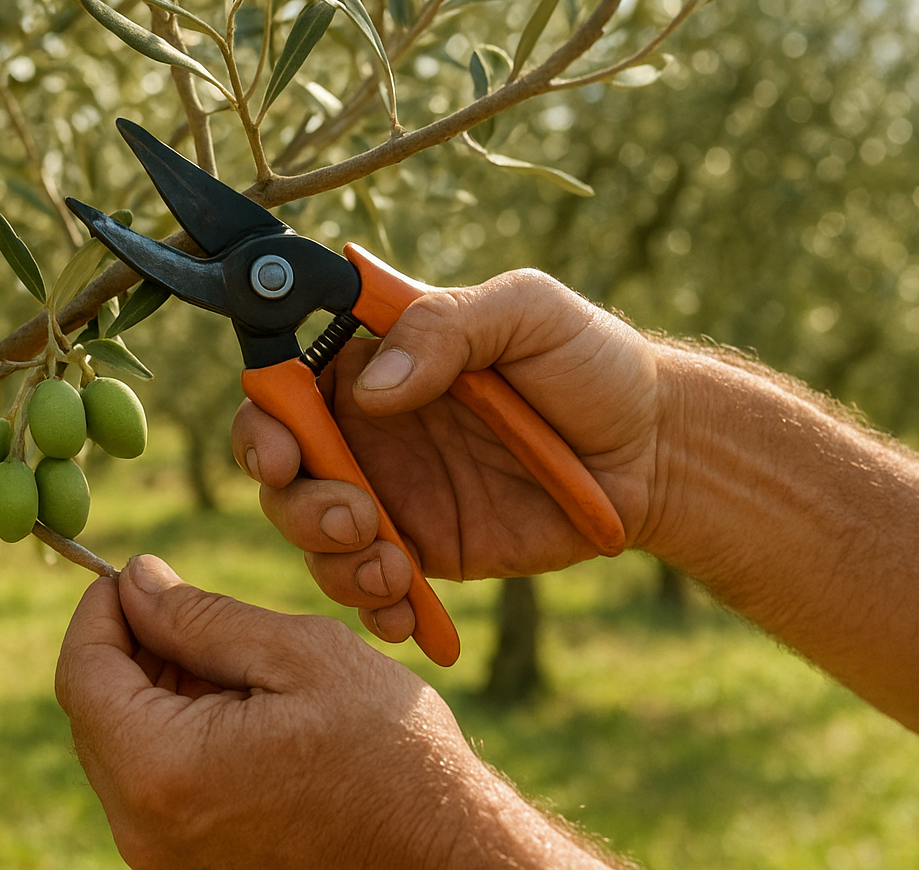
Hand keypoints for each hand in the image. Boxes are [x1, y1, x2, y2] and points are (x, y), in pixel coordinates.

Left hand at [54, 555, 609, 869]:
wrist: (444, 852)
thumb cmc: (387, 750)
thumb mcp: (298, 653)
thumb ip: (200, 616)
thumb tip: (135, 581)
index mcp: (164, 770)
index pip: (81, 674)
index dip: (99, 611)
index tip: (133, 574)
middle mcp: (145, 830)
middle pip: (93, 714)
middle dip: (128, 648)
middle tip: (187, 607)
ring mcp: (165, 859)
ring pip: (121, 748)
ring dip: (153, 691)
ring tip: (229, 659)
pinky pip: (152, 787)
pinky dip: (174, 735)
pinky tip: (235, 709)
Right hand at [231, 270, 661, 641]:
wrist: (655, 454)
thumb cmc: (591, 363)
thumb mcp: (526, 312)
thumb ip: (444, 328)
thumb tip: (373, 389)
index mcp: (373, 362)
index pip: (282, 387)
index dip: (263, 421)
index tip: (281, 453)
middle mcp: (366, 431)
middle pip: (281, 474)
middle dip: (296, 503)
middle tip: (353, 515)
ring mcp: (391, 496)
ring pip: (314, 539)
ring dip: (333, 560)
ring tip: (395, 565)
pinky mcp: (425, 555)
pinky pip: (371, 590)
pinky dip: (372, 607)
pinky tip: (404, 606)